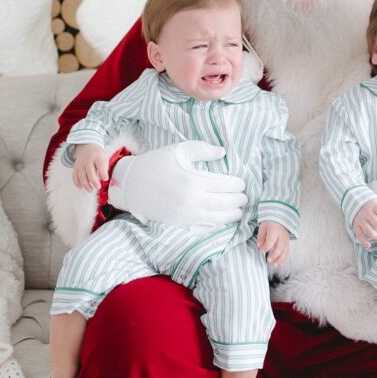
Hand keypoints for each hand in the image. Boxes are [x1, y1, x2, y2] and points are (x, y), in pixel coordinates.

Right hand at [72, 144, 109, 191]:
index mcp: (97, 156)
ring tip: (91, 190)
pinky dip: (77, 182)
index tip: (105, 179)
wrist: (87, 145)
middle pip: (90, 172)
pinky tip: (81, 187)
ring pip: (82, 176)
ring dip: (86, 184)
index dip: (103, 173)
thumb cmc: (97, 154)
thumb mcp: (104, 157)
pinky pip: (75, 175)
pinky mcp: (76, 167)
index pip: (100, 165)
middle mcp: (88, 160)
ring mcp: (81, 163)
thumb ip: (104, 167)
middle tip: (98, 187)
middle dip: (94, 181)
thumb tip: (104, 179)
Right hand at [107, 140, 247, 231]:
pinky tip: (222, 220)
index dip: (236, 185)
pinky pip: (203, 227)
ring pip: (216, 218)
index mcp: (193, 181)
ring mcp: (185, 215)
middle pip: (223, 203)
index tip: (242, 183)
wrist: (132, 184)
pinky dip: (216, 225)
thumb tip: (222, 152)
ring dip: (231, 215)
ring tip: (238, 210)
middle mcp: (191, 200)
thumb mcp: (179, 150)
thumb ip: (203, 150)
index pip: (224, 185)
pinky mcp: (179, 224)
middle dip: (237, 200)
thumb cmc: (155, 164)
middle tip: (244, 197)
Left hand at [258, 221, 289, 265]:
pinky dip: (284, 258)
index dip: (266, 247)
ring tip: (275, 264)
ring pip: (285, 250)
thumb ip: (261, 237)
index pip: (271, 240)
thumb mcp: (263, 227)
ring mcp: (286, 239)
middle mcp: (282, 235)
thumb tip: (259, 246)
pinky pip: (287, 251)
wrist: (279, 220)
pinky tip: (279, 262)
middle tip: (269, 260)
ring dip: (280, 258)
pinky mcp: (288, 243)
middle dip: (275, 255)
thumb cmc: (269, 224)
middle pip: (280, 246)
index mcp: (274, 230)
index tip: (261, 251)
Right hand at [353, 199, 376, 249]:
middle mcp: (366, 212)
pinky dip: (363, 241)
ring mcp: (360, 219)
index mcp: (374, 205)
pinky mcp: (356, 225)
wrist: (356, 202)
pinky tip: (369, 245)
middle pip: (376, 223)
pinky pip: (359, 234)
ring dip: (376, 237)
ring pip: (368, 230)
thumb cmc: (372, 204)